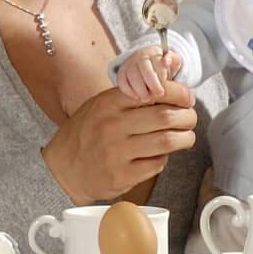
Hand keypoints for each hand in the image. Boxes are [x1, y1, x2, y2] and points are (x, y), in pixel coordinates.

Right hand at [43, 83, 198, 204]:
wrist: (62, 167)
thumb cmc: (86, 132)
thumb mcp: (102, 105)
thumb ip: (132, 94)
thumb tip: (170, 77)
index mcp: (109, 103)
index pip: (154, 91)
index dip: (179, 93)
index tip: (187, 98)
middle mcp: (112, 126)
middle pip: (165, 117)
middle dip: (187, 117)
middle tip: (190, 118)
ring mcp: (117, 153)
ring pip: (166, 142)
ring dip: (184, 138)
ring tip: (186, 136)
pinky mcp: (122, 176)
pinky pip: (156, 164)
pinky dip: (165, 158)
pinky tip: (162, 154)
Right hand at [115, 47, 182, 101]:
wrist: (146, 62)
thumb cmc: (161, 64)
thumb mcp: (172, 59)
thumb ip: (172, 58)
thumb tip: (166, 61)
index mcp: (152, 52)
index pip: (156, 62)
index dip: (161, 76)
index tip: (164, 89)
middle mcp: (138, 57)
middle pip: (144, 69)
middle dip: (152, 84)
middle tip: (159, 94)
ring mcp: (128, 64)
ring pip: (132, 76)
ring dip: (140, 89)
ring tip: (148, 98)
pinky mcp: (121, 73)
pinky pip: (121, 81)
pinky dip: (128, 91)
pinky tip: (137, 97)